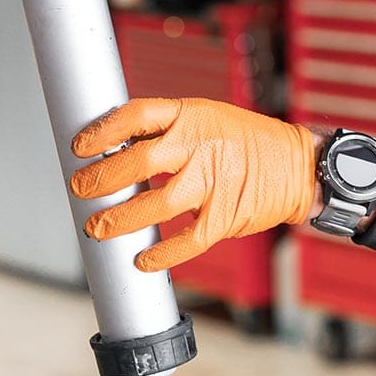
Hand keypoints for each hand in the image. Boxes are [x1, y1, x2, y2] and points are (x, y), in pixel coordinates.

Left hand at [70, 98, 315, 271]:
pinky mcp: (224, 217)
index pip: (136, 116)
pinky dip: (161, 254)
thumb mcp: (206, 119)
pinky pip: (186, 241)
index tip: (79, 146)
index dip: (102, 131)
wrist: (296, 166)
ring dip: (120, 220)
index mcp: (190, 115)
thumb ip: (166, 132)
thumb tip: (116, 150)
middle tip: (81, 189)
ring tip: (98, 228)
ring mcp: (213, 183)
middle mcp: (199, 146)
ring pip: (156, 204)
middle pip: (138, 162)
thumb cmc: (245, 143)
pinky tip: (142, 260)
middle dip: (101, 180)